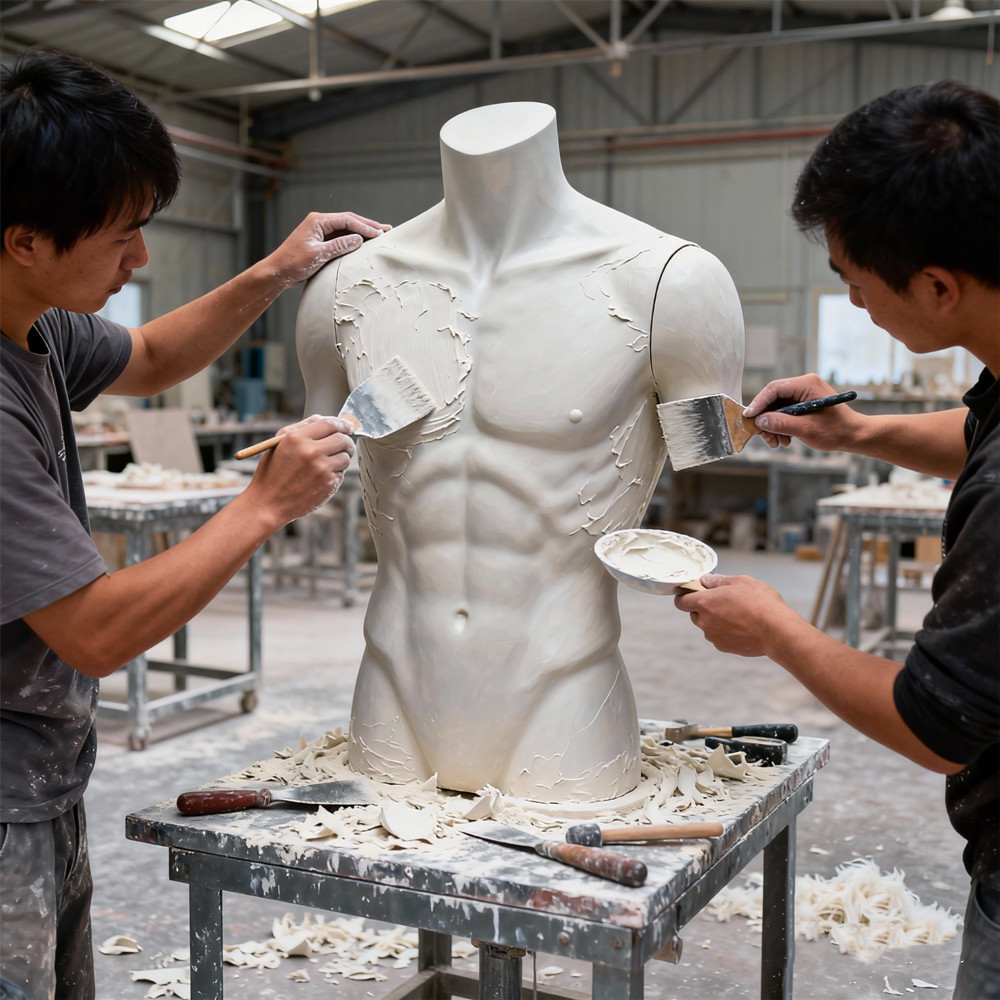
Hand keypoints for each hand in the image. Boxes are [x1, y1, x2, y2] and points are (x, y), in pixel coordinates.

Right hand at [246, 414, 355, 525]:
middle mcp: (311, 452)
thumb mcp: (279, 444)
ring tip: (327, 463)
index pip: (329, 424)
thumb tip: (322, 418)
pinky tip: (320, 477)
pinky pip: (341, 474)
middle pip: (343, 439)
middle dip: (346, 441)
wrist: (269, 503)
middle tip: (344, 445)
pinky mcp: (328, 484)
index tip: (348, 426)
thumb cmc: (272, 473)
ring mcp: (322, 469)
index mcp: (297, 438)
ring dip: (341, 458)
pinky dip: (335, 474)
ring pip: (346, 457)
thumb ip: (301, 428)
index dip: (342, 424)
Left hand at [270, 212, 391, 286]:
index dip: (364, 226)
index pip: (347, 220)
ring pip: (347, 229)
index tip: (379, 234)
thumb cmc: (292, 263)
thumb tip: (359, 239)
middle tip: (387, 230)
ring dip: (363, 232)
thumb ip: (339, 245)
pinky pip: (342, 238)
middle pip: (349, 221)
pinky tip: (365, 243)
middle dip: (368, 226)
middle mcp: (320, 223)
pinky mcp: (322, 242)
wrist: (277, 272)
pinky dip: (354, 240)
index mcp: (317, 221)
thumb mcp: (318, 255)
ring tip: (380, 235)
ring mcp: (321, 232)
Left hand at [673, 573, 800, 656]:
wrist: (776, 630)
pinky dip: (726, 632)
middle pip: (694, 614)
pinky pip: (719, 637)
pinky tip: (742, 626)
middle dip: (703, 608)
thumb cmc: (759, 602)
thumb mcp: (740, 581)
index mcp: (704, 602)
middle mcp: (705, 622)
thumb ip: (718, 580)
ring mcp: (714, 637)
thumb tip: (706, 580)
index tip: (691, 593)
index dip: (684, 596)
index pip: (681, 601)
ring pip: (707, 626)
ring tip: (737, 614)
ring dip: (715, 620)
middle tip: (722, 601)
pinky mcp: (724, 647)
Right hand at [743, 373, 862, 451]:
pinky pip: (785, 413)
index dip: (759, 403)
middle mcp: (804, 385)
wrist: (854, 435)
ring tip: (778, 442)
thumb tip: (760, 420)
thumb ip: (781, 423)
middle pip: (774, 399)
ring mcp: (804, 394)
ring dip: (774, 426)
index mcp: (807, 384)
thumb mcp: (806, 428)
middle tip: (765, 437)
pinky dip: (782, 426)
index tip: (749, 417)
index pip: (774, 389)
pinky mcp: (804, 404)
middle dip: (767, 419)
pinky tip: (785, 439)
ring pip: (778, 408)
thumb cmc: (836, 430)